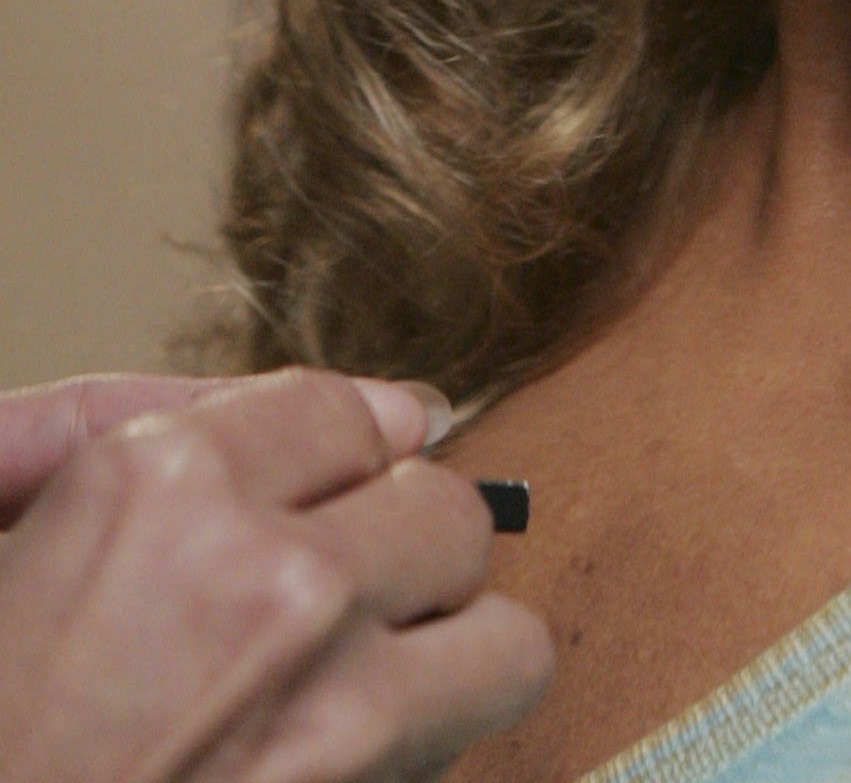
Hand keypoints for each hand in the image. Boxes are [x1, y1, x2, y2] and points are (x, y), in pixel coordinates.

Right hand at [0, 366, 550, 782]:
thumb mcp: (0, 545)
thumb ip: (102, 432)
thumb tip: (336, 407)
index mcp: (160, 487)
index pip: (348, 411)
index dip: (346, 459)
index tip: (343, 491)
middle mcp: (268, 571)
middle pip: (443, 509)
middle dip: (396, 557)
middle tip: (321, 614)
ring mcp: (330, 699)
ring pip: (496, 620)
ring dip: (444, 650)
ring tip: (363, 686)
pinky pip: (477, 724)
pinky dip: (438, 742)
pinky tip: (359, 761)